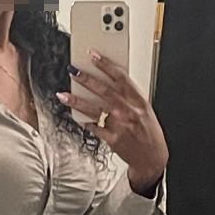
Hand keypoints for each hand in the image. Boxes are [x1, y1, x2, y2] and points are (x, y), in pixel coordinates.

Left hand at [56, 51, 168, 190]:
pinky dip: (84, 122)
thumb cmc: (148, 132)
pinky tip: (75, 116)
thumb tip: (111, 81)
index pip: (121, 78)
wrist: (152, 158)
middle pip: (104, 91)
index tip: (93, 55)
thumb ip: (129, 96)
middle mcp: (129, 111)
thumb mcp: (145, 110)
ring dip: (77, 101)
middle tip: (73, 70)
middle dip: (86, 79)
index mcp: (139, 101)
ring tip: (63, 95)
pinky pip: (94, 128)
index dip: (106, 65)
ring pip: (94, 110)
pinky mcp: (112, 140)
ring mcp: (120, 126)